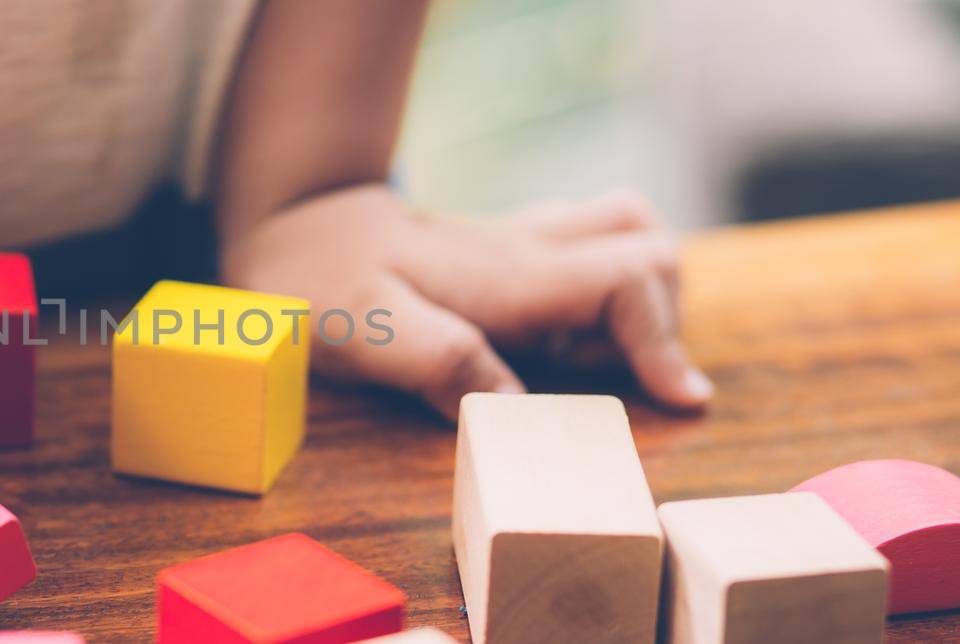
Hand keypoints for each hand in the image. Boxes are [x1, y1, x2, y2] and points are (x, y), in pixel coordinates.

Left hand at [221, 184, 710, 417]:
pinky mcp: (510, 254)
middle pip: (651, 250)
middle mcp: (529, 250)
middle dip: (659, 319)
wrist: (289, 227)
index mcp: (508, 275)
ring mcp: (522, 246)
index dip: (662, 338)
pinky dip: (603, 293)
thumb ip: (441, 359)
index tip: (674, 399)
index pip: (629, 278)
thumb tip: (519, 404)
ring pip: (627, 239)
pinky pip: (589, 254)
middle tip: (604, 376)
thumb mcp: (364, 331)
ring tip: (581, 359)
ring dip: (635, 301)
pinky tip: (554, 339)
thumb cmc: (319, 285)